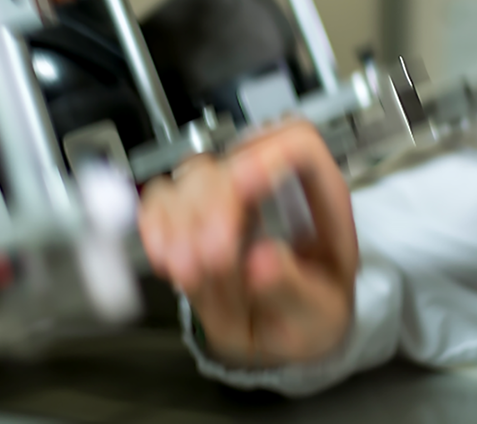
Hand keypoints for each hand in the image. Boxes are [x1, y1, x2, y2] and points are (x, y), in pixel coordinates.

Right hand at [138, 118, 356, 365]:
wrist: (284, 333)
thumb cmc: (309, 317)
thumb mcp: (317, 317)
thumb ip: (295, 290)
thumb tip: (264, 261)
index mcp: (320, 203)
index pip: (300, 144)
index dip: (269, 155)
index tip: (243, 188)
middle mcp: (273, 189)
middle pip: (235, 158)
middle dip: (215, 204)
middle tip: (213, 258)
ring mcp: (229, 196)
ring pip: (194, 174)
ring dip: (181, 219)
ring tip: (189, 271)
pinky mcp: (192, 213)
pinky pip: (162, 198)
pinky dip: (156, 225)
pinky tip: (166, 258)